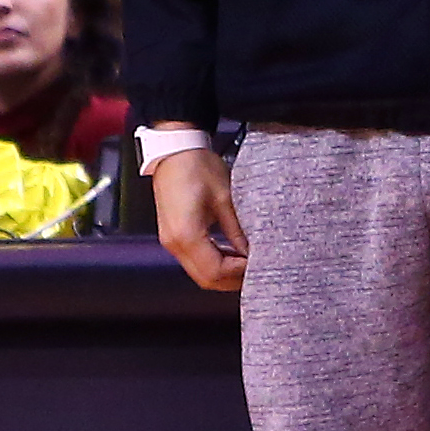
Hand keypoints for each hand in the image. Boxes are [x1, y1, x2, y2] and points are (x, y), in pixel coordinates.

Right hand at [151, 146, 248, 291]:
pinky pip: (194, 260)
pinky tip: (230, 255)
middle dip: (232, 279)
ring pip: (199, 273)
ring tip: (246, 263)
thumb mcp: (225, 199)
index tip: (258, 263)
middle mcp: (174, 243)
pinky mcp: (173, 236)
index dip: (239, 272)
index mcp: (187, 234)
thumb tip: (251, 253)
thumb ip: (237, 231)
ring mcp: (171, 241)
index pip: (216, 271)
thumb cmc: (197, 167)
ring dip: (223, 273)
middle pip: (206, 279)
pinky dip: (213, 263)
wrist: (174, 151)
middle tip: (256, 269)